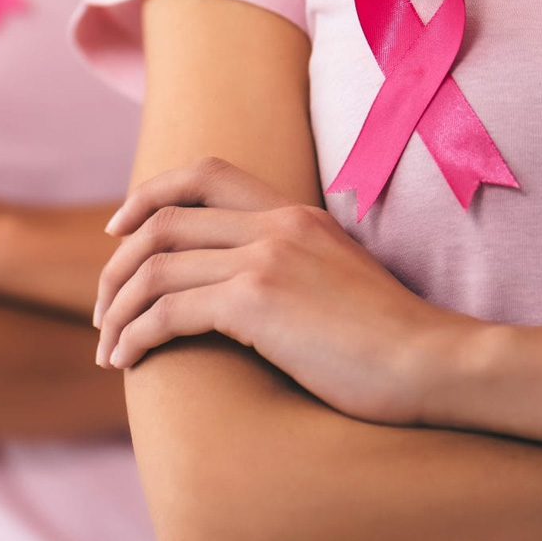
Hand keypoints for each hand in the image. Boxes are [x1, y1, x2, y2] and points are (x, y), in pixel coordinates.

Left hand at [93, 157, 476, 426]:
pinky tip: (127, 363)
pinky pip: (167, 312)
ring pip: (154, 268)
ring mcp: (265, 258)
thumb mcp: (340, 279)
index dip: (148, 196)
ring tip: (107, 349)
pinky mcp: (256, 302)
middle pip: (161, 221)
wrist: (439, 366)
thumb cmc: (394, 342)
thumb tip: (242, 293)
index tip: (118, 232)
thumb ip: (293, 265)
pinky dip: (135, 336)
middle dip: (116, 266)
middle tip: (102, 309)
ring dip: (117, 309)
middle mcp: (275, 224)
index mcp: (295, 212)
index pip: (203, 173)